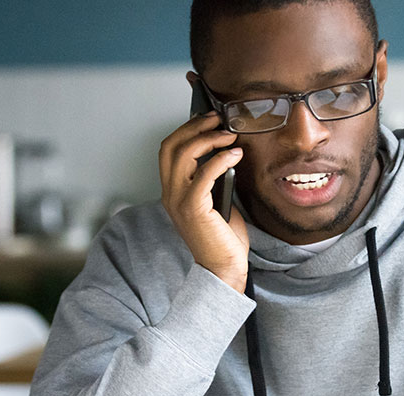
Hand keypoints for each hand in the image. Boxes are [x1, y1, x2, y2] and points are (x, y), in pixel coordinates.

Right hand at [159, 111, 248, 292]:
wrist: (222, 268)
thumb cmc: (222, 238)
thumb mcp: (216, 202)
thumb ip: (213, 180)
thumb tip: (226, 155)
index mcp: (172, 191)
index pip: (168, 150)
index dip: (185, 130)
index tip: (208, 120)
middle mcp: (170, 194)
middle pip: (171, 146)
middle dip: (194, 127)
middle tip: (218, 120)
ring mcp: (179, 201)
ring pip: (183, 155)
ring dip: (208, 139)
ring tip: (230, 135)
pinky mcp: (193, 208)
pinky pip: (203, 174)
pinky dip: (220, 159)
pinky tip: (235, 154)